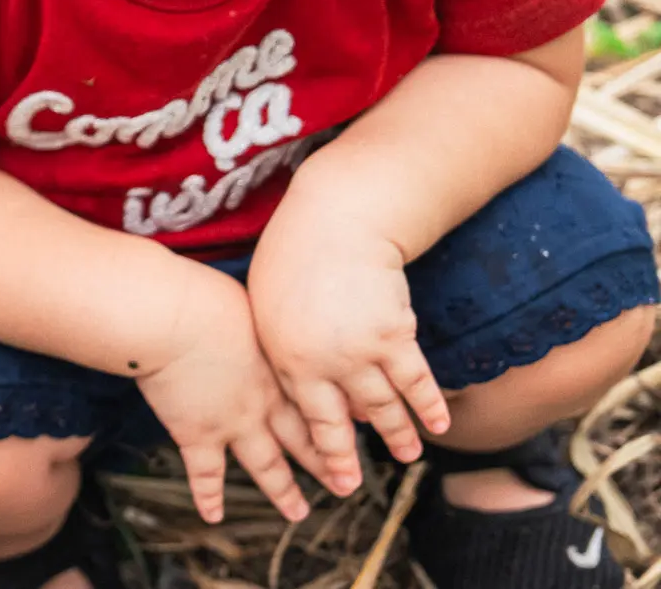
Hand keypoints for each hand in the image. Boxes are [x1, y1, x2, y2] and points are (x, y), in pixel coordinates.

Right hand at [136, 267, 321, 524]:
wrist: (174, 319)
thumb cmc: (207, 298)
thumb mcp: (251, 300)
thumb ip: (263, 315)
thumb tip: (272, 302)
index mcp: (280, 368)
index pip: (318, 401)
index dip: (340, 417)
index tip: (358, 427)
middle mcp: (265, 403)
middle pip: (303, 439)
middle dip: (326, 463)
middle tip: (346, 484)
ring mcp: (233, 424)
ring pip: (267, 466)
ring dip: (283, 491)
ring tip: (298, 513)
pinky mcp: (198, 435)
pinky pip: (206, 474)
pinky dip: (209, 496)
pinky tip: (213, 515)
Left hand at [249, 211, 450, 496]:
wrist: (335, 221)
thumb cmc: (293, 252)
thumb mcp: (269, 301)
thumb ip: (280, 340)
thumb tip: (293, 369)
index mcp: (284, 355)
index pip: (301, 409)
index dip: (315, 440)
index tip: (320, 464)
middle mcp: (321, 364)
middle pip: (337, 422)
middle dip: (343, 459)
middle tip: (349, 487)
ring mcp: (360, 354)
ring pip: (382, 407)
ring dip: (397, 435)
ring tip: (407, 458)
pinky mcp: (394, 338)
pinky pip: (415, 382)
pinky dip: (428, 406)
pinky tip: (440, 426)